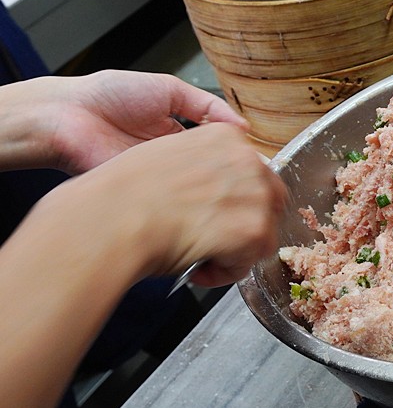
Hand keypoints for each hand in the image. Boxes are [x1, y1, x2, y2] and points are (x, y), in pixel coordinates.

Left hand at [6, 70, 245, 173]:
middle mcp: (168, 157)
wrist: (66, 116)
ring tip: (236, 186)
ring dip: (209, 186)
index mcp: (176, 132)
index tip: (255, 161)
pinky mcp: (143, 191)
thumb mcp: (168, 89)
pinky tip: (205, 194)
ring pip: (193, 186)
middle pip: (207, 170)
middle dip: (226, 174)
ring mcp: (156, 176)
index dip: (233, 154)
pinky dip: (185, 197)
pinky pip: (170, 197)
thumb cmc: (108, 95)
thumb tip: (242, 124)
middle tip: (253, 179)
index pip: (214, 147)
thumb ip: (206, 104)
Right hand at [53, 122, 285, 285]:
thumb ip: (202, 167)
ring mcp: (255, 194)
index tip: (214, 213)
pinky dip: (226, 271)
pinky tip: (198, 267)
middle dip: (242, 223)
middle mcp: (247, 160)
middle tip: (211, 238)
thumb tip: (212, 189)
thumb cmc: (122, 195)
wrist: (110, 219)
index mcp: (226, 136)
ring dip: (234, 249)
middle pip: (267, 200)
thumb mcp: (167, 159)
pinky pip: (249, 260)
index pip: (252, 171)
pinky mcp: (254, 229)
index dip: (234, 198)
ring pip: (261, 232)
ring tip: (198, 254)